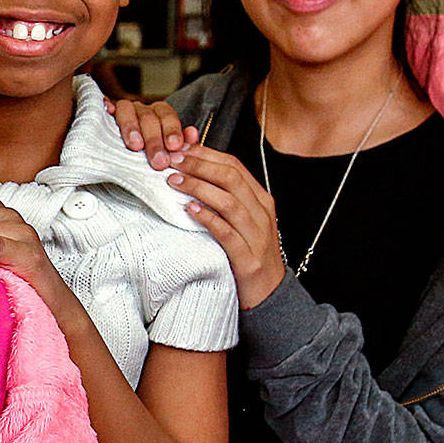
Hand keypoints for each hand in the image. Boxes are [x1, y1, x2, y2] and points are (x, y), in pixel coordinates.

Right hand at [109, 96, 199, 168]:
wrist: (125, 159)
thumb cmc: (152, 156)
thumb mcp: (171, 151)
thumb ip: (183, 143)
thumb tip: (192, 134)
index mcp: (160, 115)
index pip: (168, 116)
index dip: (172, 130)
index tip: (174, 146)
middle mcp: (143, 110)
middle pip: (148, 117)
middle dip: (154, 140)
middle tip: (159, 161)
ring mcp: (125, 111)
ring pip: (128, 111)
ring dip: (132, 128)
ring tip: (135, 146)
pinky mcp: (108, 114)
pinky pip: (108, 107)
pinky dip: (109, 108)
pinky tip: (109, 110)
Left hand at [160, 142, 288, 309]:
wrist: (271, 294)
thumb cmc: (250, 254)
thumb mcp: (243, 221)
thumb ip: (225, 197)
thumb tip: (196, 173)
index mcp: (261, 200)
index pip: (234, 166)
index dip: (206, 154)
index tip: (181, 149)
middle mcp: (261, 213)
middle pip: (231, 178)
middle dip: (199, 165)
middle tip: (173, 161)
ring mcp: (257, 235)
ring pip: (229, 201)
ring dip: (199, 188)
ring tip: (175, 182)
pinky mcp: (248, 258)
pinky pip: (227, 233)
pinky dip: (208, 219)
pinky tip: (190, 210)